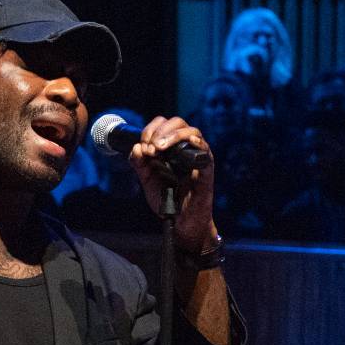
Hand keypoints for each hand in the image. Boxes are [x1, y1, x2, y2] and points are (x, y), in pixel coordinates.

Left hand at [131, 115, 218, 254]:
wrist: (181, 222)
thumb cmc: (168, 201)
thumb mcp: (147, 181)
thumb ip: (140, 165)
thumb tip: (137, 147)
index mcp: (170, 148)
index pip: (162, 125)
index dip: (150, 129)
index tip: (143, 145)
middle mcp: (184, 149)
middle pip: (177, 122)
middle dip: (160, 130)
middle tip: (151, 146)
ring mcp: (197, 158)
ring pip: (191, 131)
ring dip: (173, 135)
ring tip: (160, 148)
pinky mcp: (207, 169)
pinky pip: (205, 151)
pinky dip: (197, 142)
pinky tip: (188, 141)